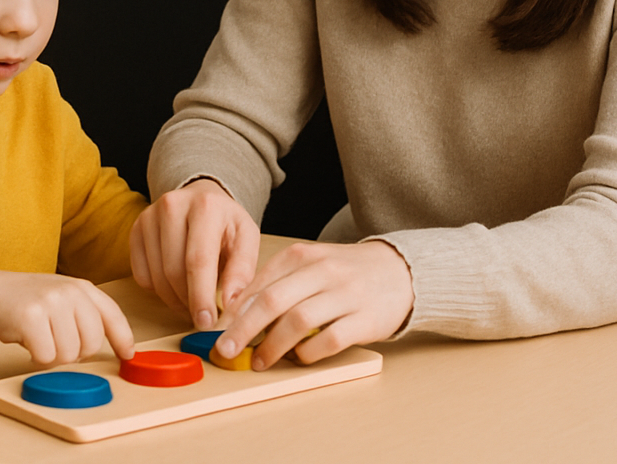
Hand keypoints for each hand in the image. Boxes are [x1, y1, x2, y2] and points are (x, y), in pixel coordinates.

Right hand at [0, 269, 134, 366]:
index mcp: (83, 288)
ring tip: (41, 340)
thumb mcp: (65, 299)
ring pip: (68, 354)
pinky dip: (37, 358)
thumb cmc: (31, 301)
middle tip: (57, 343)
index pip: (112, 315)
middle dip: (75, 353)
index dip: (122, 339)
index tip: (126, 356)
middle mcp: (70, 292)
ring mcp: (51, 302)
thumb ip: (86, 317)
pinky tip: (29, 343)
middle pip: (91, 343)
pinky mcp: (31, 317)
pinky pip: (46, 356)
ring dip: (53, 356)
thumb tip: (115, 349)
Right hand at [130, 178, 260, 330]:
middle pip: (173, 270)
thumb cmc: (226, 223)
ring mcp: (149, 217)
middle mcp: (172, 206)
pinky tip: (176, 286)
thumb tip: (230, 304)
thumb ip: (242, 271)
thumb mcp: (247, 239)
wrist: (202, 197)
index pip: (198, 260)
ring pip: (156, 276)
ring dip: (174, 300)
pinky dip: (158, 290)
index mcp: (206, 206)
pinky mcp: (135, 230)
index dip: (201, 296)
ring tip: (193, 303)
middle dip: (188, 302)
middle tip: (202, 318)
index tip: (206, 323)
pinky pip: (141, 276)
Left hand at [214, 240, 412, 368]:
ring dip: (272, 346)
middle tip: (224, 350)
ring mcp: (345, 294)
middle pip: (272, 301)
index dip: (233, 310)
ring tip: (258, 361)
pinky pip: (330, 339)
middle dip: (242, 329)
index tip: (215, 331)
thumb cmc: (346, 272)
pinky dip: (309, 352)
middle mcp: (322, 271)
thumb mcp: (310, 265)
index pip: (259, 283)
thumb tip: (237, 312)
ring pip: (298, 321)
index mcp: (303, 256)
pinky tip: (300, 358)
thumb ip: (277, 283)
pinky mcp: (365, 319)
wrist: (400, 271)